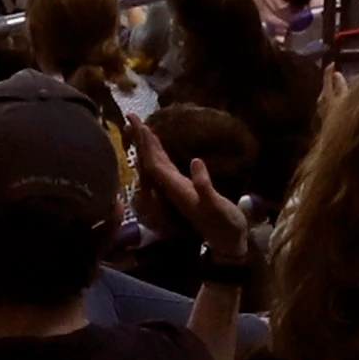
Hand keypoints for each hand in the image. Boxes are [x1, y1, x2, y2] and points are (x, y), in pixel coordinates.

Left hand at [131, 121, 253, 265]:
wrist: (227, 242)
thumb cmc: (225, 225)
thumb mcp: (218, 207)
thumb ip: (206, 187)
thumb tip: (196, 162)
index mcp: (177, 189)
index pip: (155, 164)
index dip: (147, 145)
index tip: (141, 125)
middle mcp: (172, 188)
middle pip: (150, 161)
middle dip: (140, 139)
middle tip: (130, 117)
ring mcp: (176, 188)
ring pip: (155, 163)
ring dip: (146, 144)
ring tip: (138, 126)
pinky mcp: (183, 188)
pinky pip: (164, 165)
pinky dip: (158, 152)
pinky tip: (157, 144)